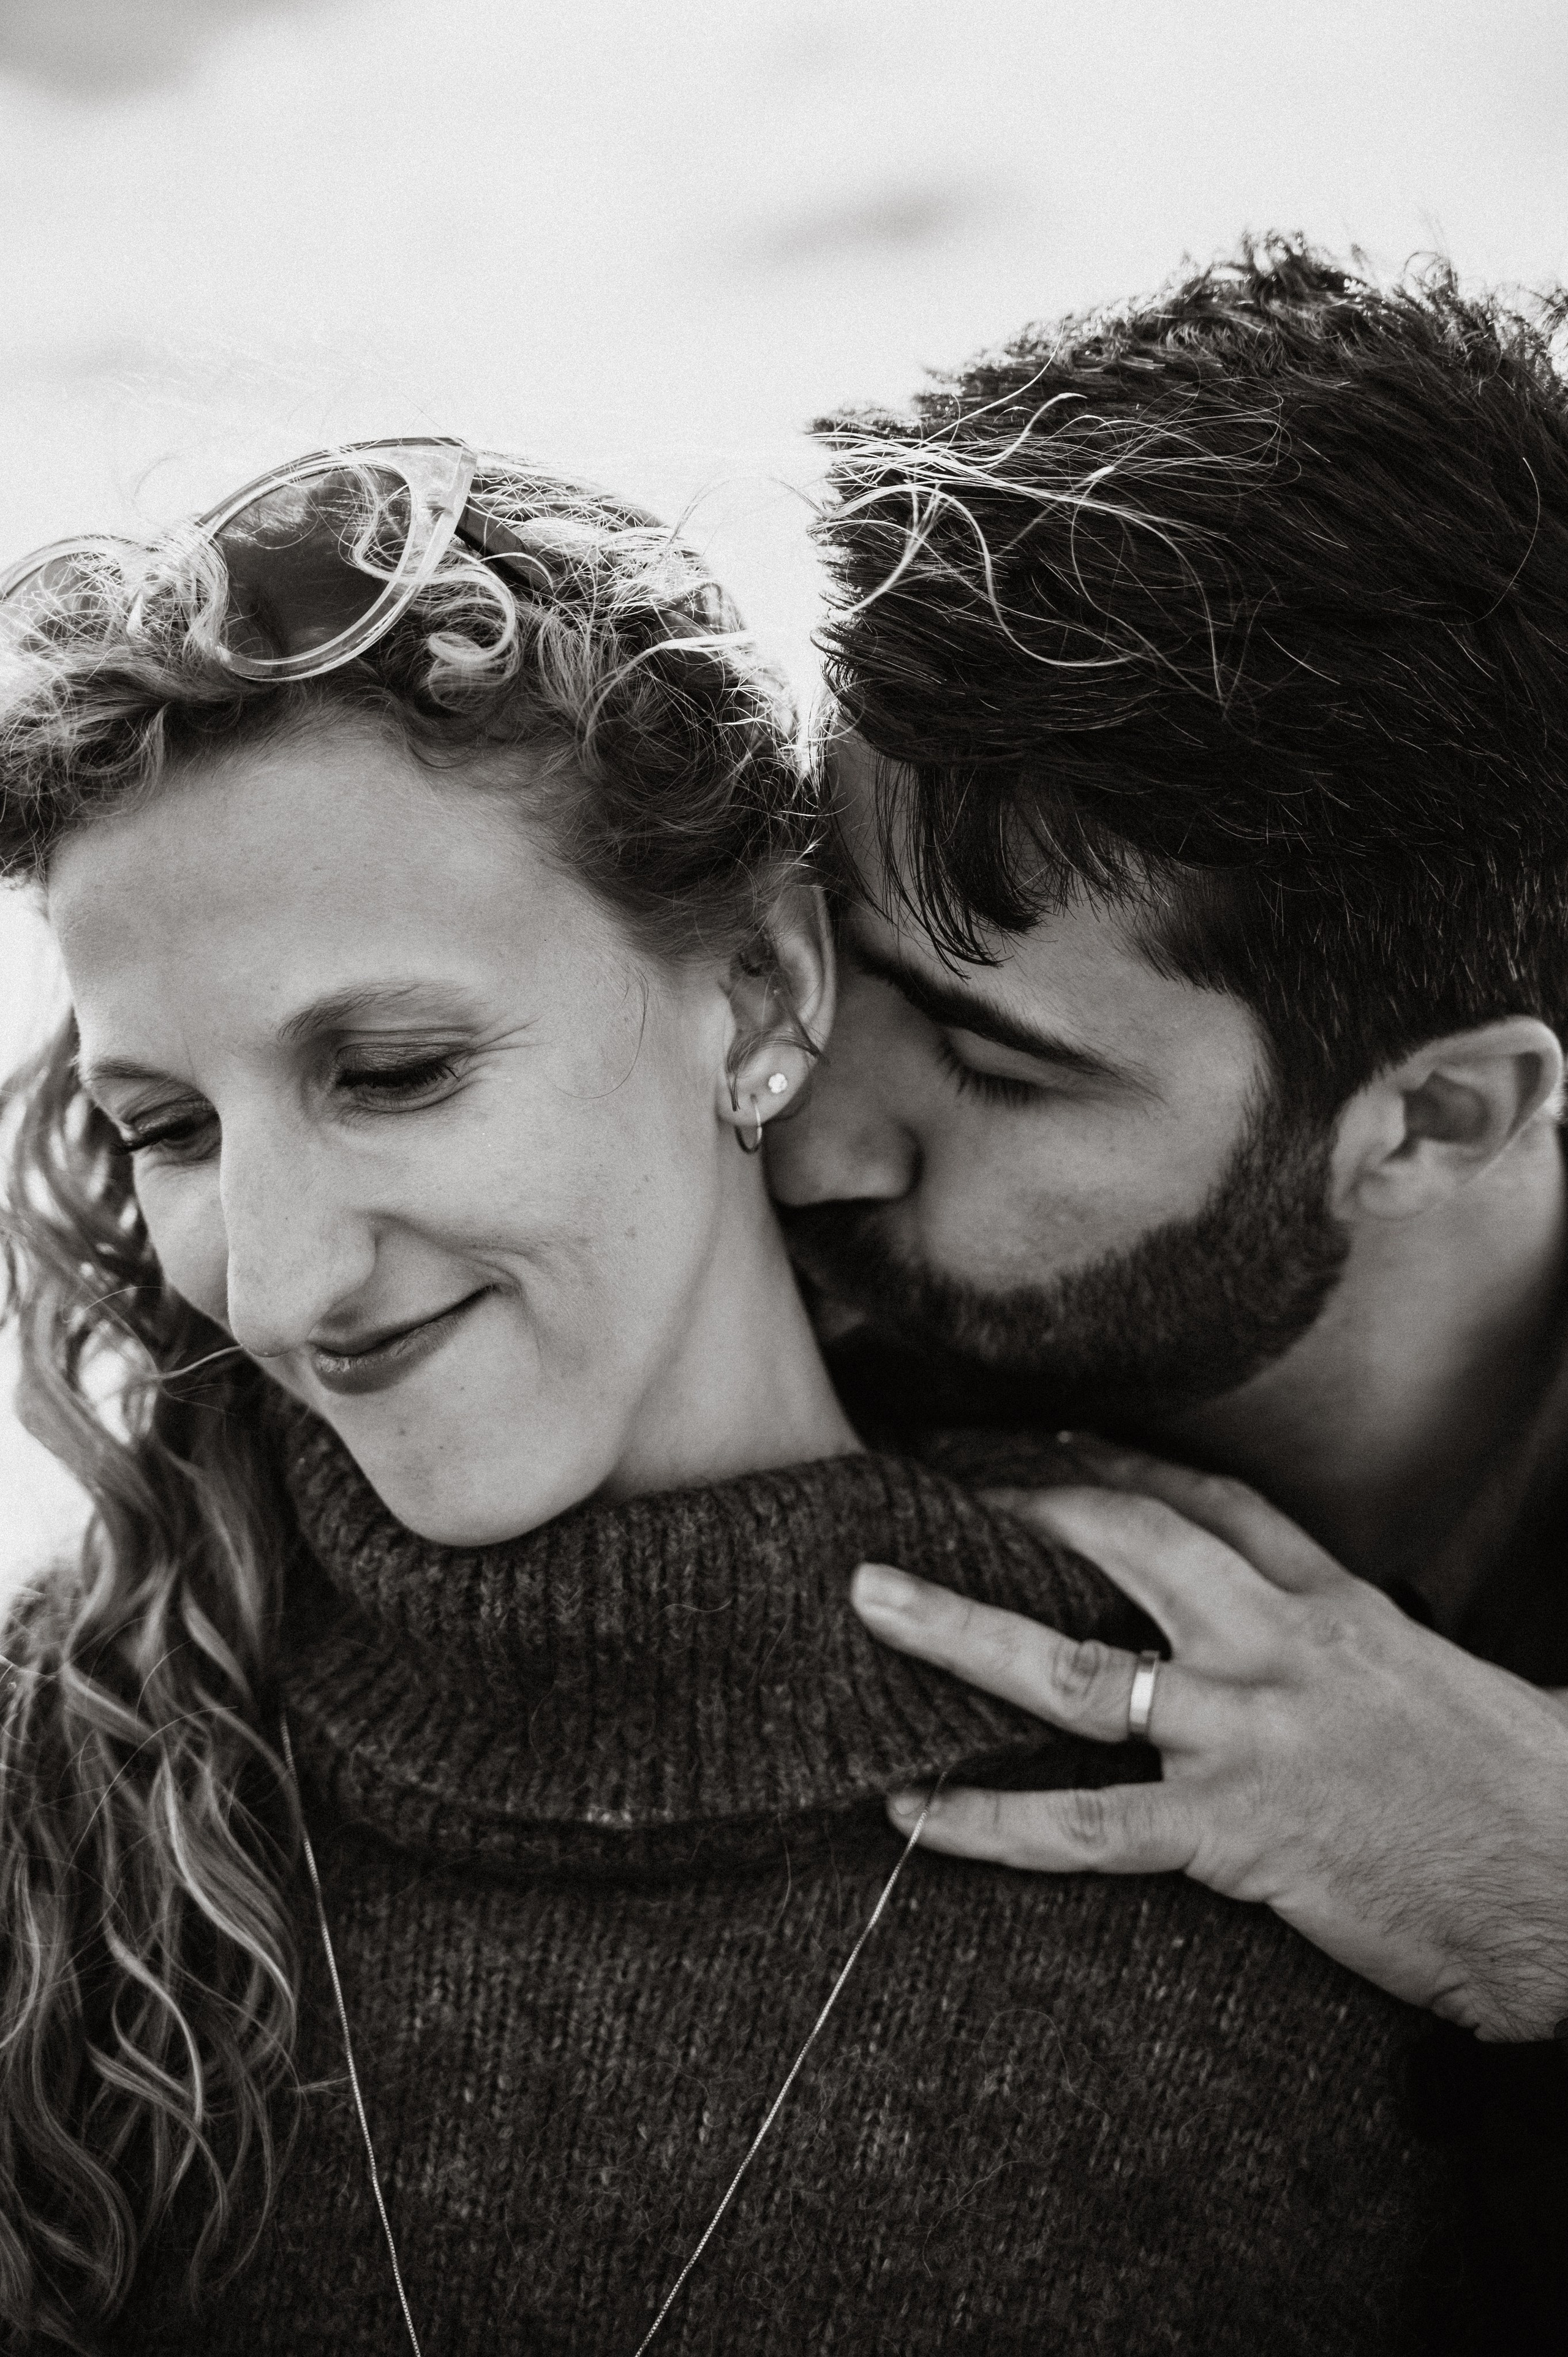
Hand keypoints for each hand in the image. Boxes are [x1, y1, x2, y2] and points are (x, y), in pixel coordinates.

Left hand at [850, 1438, 1567, 2041]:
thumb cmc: (1517, 1791)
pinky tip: (910, 1811)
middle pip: (1125, 1539)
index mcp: (1333, 1605)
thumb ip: (1353, 1647)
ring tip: (870, 1599)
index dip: (1111, 1459)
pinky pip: (1084, 1824)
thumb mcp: (1434, 1681)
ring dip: (959, 1628)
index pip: (1208, 1503)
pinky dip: (987, 1820)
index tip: (1035, 1437)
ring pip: (1073, 1669)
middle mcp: (1280, 1646)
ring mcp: (1251, 1734)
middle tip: (923, 1469)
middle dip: (1020, 1496)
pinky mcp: (1238, 1832)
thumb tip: (1306, 1638)